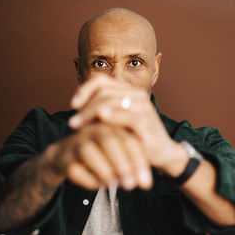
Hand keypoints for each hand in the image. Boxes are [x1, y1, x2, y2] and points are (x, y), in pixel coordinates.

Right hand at [43, 122, 152, 190]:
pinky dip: (88, 179)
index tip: (146, 183)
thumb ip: (132, 162)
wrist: (64, 155)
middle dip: (122, 165)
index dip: (139, 161)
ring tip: (116, 185)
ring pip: (89, 152)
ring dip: (104, 171)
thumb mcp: (117, 153)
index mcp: (111, 125)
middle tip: (131, 186)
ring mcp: (76, 142)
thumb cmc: (99, 154)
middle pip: (109, 141)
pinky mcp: (63, 157)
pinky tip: (99, 186)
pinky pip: (74, 168)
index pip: (128, 139)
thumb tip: (145, 182)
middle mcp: (93, 130)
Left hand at [68, 75, 187, 175]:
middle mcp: (137, 96)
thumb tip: (76, 105)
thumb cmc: (134, 138)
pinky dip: (111, 117)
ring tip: (76, 125)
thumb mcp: (116, 122)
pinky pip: (127, 116)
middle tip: (71, 122)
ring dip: (90, 113)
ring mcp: (144, 108)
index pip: (102, 81)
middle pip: (104, 93)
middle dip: (84, 106)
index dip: (84, 89)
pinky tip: (99, 120)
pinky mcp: (148, 123)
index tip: (72, 105)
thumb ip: (100, 112)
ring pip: (112, 102)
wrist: (162, 153)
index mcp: (129, 92)